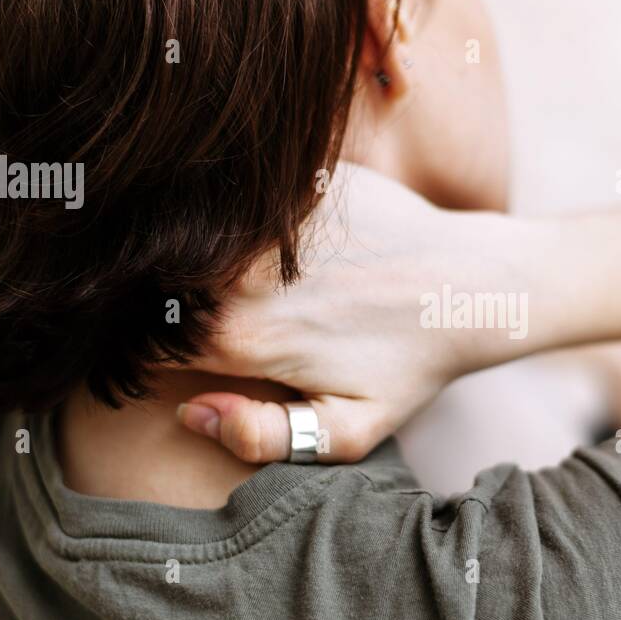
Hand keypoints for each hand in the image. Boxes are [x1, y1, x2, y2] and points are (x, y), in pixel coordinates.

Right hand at [177, 165, 525, 462]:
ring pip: (192, 241)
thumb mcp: (350, 428)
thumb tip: (191, 415)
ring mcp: (264, 223)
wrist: (471, 283)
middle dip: (167, 302)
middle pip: (162, 289)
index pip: (149, 345)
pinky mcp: (292, 183)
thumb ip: (262, 436)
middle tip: (214, 314)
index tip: (171, 354)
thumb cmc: (411, 362)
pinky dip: (236, 214)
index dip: (148, 352)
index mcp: (241, 338)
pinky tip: (267, 231)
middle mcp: (241, 276)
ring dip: (200, 255)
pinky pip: (238, 200)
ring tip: (248, 276)